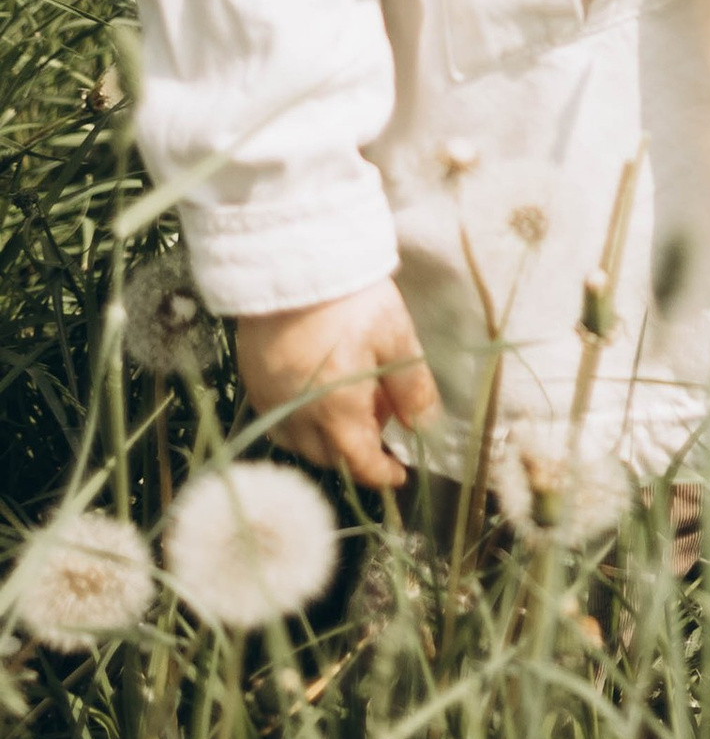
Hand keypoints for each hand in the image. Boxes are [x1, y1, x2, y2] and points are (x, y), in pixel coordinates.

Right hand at [236, 281, 438, 492]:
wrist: (293, 263)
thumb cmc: (351, 300)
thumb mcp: (396, 338)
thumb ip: (412, 387)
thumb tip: (424, 426)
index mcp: (337, 412)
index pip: (360, 464)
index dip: (382, 474)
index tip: (399, 473)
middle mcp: (298, 417)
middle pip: (329, 457)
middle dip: (358, 450)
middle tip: (383, 415)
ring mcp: (271, 401)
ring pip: (300, 443)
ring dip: (328, 438)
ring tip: (352, 401)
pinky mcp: (255, 381)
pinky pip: (280, 419)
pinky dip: (302, 420)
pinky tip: (318, 391)